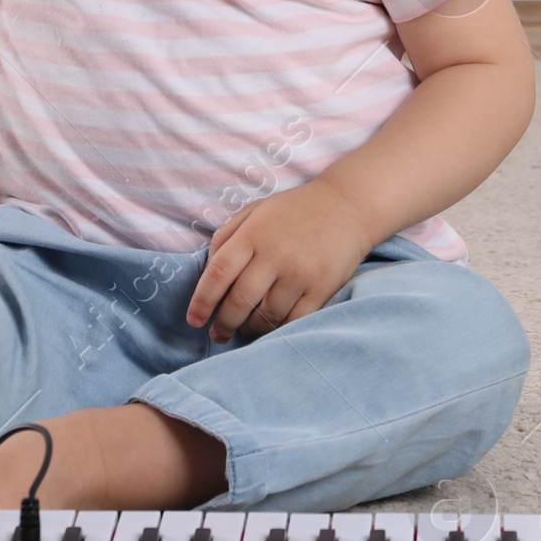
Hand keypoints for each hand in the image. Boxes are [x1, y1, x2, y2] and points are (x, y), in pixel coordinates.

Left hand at [186, 179, 372, 341]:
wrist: (347, 206)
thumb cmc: (294, 211)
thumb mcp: (255, 211)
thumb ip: (227, 237)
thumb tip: (207, 272)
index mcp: (254, 233)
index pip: (218, 273)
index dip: (201, 301)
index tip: (193, 320)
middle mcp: (275, 254)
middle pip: (239, 301)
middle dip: (223, 324)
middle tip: (217, 334)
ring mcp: (300, 273)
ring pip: (265, 316)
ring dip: (249, 329)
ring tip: (243, 329)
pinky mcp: (322, 288)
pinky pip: (293, 321)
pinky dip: (277, 329)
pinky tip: (270, 327)